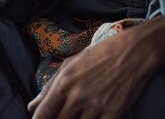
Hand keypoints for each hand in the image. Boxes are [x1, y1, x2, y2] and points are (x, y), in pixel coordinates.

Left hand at [27, 31, 149, 118]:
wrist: (132, 52)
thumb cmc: (99, 55)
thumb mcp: (71, 64)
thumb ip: (50, 86)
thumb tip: (32, 107)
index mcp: (64, 83)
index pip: (42, 115)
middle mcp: (77, 97)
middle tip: (63, 116)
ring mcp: (95, 107)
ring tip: (79, 115)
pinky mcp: (113, 115)